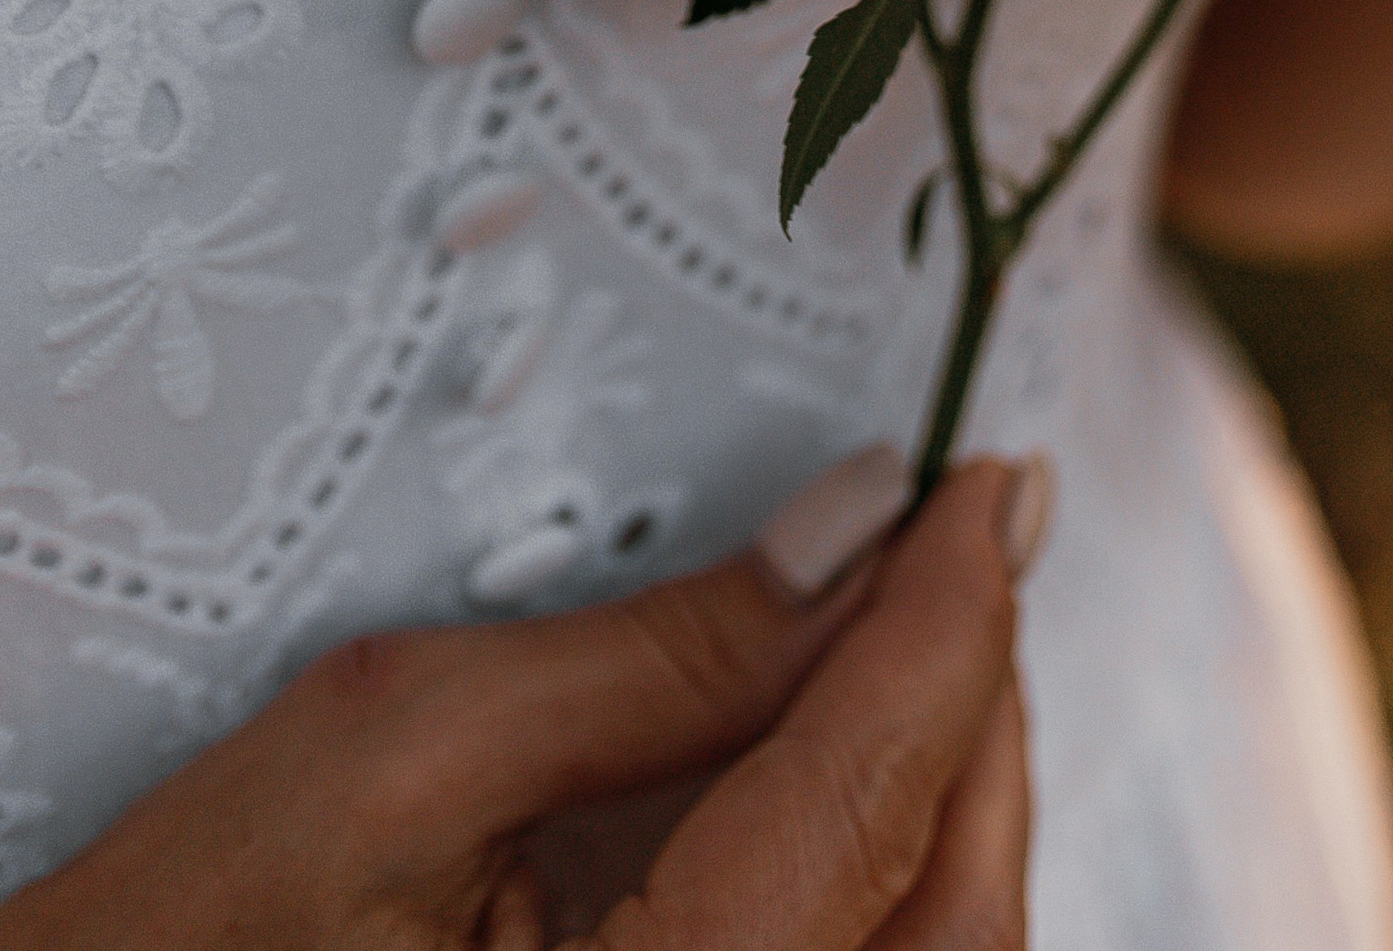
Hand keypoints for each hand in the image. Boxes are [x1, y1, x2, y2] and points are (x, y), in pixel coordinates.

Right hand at [0, 451, 1037, 950]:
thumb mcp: (400, 747)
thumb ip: (657, 653)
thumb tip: (853, 532)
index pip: (869, 806)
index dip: (949, 625)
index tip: (992, 485)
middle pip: (947, 914)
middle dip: (972, 713)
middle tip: (968, 541)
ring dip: (943, 797)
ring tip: (917, 629)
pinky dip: (882, 880)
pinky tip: (854, 765)